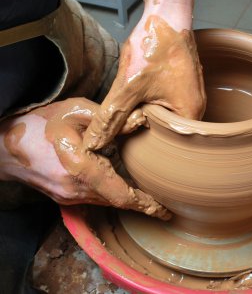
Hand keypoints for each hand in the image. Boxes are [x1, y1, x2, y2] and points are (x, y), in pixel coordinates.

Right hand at [0, 98, 169, 219]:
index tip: (165, 211)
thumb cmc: (41, 124)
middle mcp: (75, 189)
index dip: (146, 205)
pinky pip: (94, 199)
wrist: (7, 144)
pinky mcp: (64, 196)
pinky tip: (120, 186)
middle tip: (163, 205)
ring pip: (105, 202)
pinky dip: (110, 195)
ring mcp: (68, 197)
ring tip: (148, 197)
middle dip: (141, 204)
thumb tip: (142, 123)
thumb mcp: (78, 112)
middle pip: (116, 201)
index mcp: (80, 169)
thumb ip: (112, 120)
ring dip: (126, 200)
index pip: (121, 195)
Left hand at [83, 0, 205, 149]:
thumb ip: (111, 118)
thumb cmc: (155, 46)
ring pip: (162, 113)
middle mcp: (197, 108)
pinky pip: (167, 100)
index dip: (137, 127)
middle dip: (140, 115)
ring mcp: (193, 95)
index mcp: (190, 114)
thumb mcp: (128, 87)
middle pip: (162, 128)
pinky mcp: (186, 85)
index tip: (128, 107)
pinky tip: (146, 80)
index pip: (160, 139)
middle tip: (134, 93)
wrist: (166, 14)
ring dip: (145, 103)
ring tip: (143, 83)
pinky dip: (151, 95)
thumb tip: (95, 142)